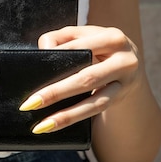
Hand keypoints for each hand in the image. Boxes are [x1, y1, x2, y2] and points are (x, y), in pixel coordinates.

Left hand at [19, 26, 140, 133]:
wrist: (130, 63)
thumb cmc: (99, 47)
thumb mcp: (85, 36)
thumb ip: (61, 38)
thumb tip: (43, 51)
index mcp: (112, 37)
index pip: (79, 47)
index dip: (56, 56)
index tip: (33, 68)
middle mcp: (124, 60)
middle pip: (86, 78)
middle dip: (56, 92)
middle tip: (30, 103)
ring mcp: (125, 82)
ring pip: (94, 102)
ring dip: (66, 115)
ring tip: (42, 125)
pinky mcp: (120, 98)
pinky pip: (95, 111)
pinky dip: (73, 118)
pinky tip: (54, 125)